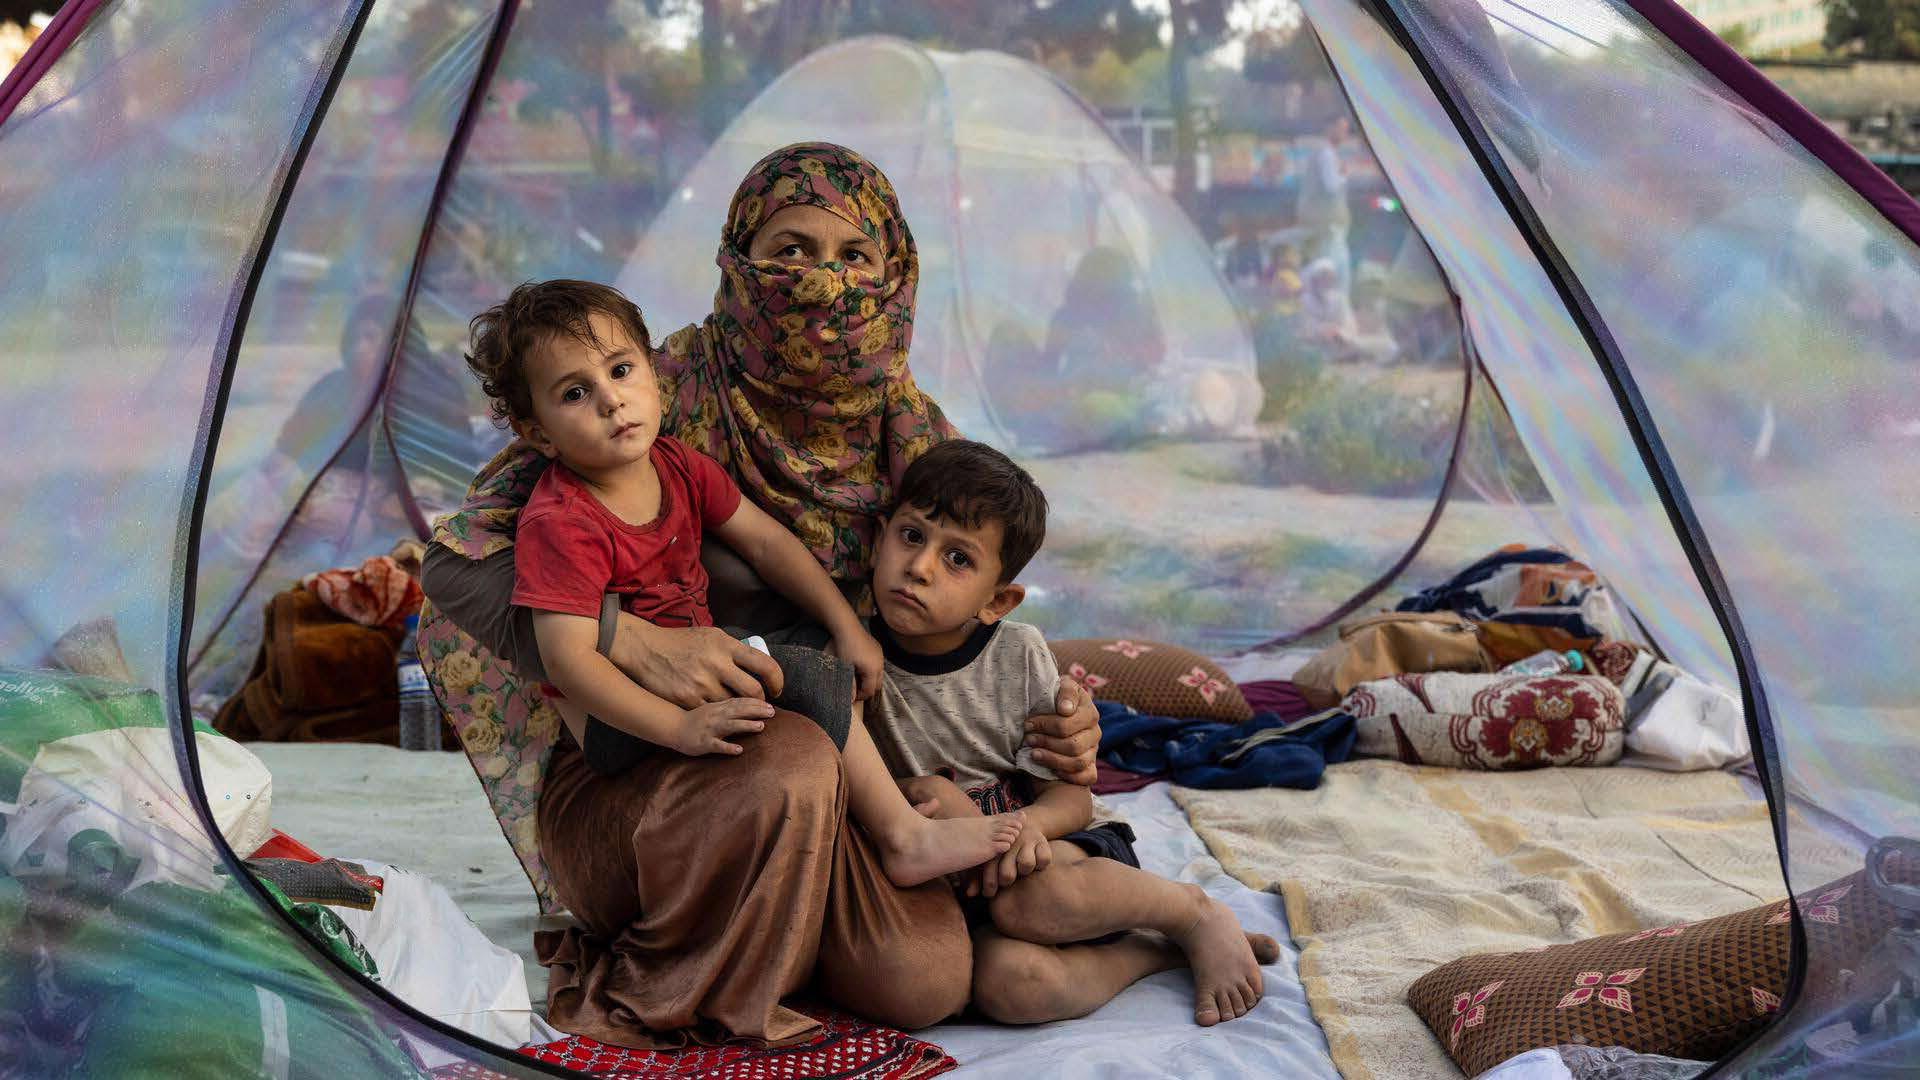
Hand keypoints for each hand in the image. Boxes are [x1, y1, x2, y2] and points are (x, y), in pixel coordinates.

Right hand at [609, 619, 783, 708]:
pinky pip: (712, 713)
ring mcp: (702, 683)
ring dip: (739, 712)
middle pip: (753, 691)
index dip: (777, 680)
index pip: (764, 665)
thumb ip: (733, 649)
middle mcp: (717, 663)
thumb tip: (756, 662)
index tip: (776, 689)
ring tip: (743, 713)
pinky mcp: (687, 698)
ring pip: (733, 706)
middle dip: (761, 702)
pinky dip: (719, 718)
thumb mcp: (711, 636)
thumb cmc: (681, 642)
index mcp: (726, 645)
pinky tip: (722, 720)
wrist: (646, 649)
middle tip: (762, 706)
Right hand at [665, 697, 774, 756]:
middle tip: (772, 712)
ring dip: (745, 725)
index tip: (770, 704)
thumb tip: (751, 705)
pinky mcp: (703, 743)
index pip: (739, 701)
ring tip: (761, 726)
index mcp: (718, 706)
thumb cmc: (696, 719)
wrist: (674, 728)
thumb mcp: (713, 708)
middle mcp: (715, 715)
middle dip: (756, 710)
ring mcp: (710, 729)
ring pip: (729, 726)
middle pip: (738, 711)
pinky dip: (728, 747)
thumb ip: (729, 706)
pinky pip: (717, 745)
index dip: (755, 702)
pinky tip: (739, 750)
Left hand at [832, 624, 885, 700]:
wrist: (848, 627)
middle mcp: (880, 664)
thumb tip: (851, 700)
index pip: (870, 690)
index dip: (861, 696)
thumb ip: (850, 685)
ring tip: (857, 677)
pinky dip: (871, 669)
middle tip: (855, 689)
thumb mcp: (845, 668)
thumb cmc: (845, 648)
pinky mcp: (878, 649)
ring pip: (878, 674)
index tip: (852, 696)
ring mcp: (880, 656)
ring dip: (869, 678)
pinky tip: (860, 665)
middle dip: (867, 688)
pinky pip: (877, 664)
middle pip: (878, 684)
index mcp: (873, 670)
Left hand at [975, 818, 1049, 897]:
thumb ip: (977, 877)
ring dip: (1024, 871)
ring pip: (1026, 864)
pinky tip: (1036, 864)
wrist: (1023, 825)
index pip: (988, 871)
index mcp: (992, 846)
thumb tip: (969, 894)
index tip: (990, 892)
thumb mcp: (987, 860)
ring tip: (1022, 869)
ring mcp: (1026, 840)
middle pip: (1007, 874)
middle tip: (1007, 879)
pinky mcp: (1042, 841)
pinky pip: (1044, 859)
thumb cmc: (1000, 849)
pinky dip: (1041, 864)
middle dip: (1006, 881)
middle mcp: (1008, 842)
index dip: (989, 887)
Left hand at [1024, 678, 1100, 785]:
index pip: (1068, 723)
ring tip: (1033, 754)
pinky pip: (1086, 777)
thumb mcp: (1057, 690)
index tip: (1028, 724)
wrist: (1050, 722)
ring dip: (1052, 759)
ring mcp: (1094, 751)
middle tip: (1028, 739)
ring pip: (1078, 762)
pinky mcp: (1090, 767)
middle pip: (1073, 744)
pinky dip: (1067, 775)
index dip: (1046, 725)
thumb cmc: (1051, 704)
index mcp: (1089, 711)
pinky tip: (1050, 770)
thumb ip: (1065, 692)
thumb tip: (1065, 709)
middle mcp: (1095, 731)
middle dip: (1046, 742)